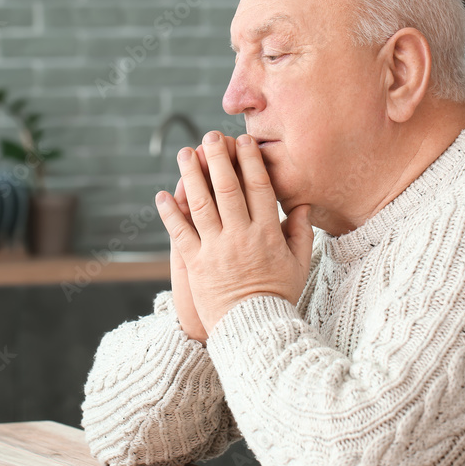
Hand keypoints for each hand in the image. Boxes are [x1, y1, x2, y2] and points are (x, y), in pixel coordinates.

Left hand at [156, 131, 313, 336]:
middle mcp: (241, 236)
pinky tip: (162, 194)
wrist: (254, 329)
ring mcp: (217, 249)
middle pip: (228, 188)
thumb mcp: (299, 263)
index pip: (259, 187)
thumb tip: (302, 203)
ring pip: (200, 204)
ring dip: (191, 175)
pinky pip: (180, 233)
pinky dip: (169, 213)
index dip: (249, 161)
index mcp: (268, 233)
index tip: (242, 141)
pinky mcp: (196, 264)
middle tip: (210, 136)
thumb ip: (300, 232)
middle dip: (218, 158)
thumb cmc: (278, 296)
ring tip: (185, 153)